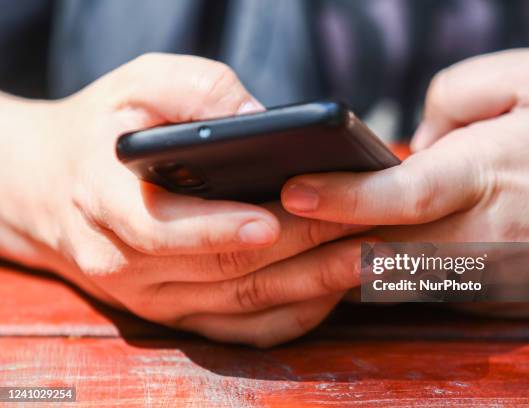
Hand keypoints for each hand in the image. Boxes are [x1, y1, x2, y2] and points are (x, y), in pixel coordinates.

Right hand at [0, 54, 365, 346]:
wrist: (54, 190)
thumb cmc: (104, 130)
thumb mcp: (137, 86)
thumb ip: (194, 92)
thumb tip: (258, 117)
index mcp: (104, 200)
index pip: (161, 228)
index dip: (218, 227)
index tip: (273, 219)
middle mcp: (125, 262)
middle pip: (222, 267)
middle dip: (299, 249)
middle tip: (363, 229)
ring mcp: (153, 297)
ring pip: (241, 304)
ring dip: (310, 285)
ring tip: (368, 258)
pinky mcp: (178, 314)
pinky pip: (240, 330)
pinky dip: (292, 315)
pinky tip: (336, 289)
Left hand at [280, 49, 528, 317]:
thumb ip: (458, 93)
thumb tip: (409, 140)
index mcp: (491, 173)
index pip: (404, 193)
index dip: (344, 197)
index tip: (291, 192)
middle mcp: (483, 235)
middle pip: (382, 248)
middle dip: (320, 242)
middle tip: (267, 224)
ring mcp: (482, 277)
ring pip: (390, 278)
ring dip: (336, 263)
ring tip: (291, 238)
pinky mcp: (481, 300)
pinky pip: (412, 286)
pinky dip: (373, 273)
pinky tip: (342, 252)